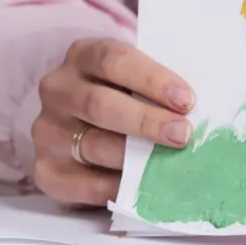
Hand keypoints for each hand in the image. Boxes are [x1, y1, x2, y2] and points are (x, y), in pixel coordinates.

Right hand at [30, 39, 195, 206]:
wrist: (78, 128)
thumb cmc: (121, 98)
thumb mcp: (133, 79)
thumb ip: (156, 86)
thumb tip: (199, 109)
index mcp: (81, 56)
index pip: (113, 60)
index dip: (152, 79)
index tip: (187, 100)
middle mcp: (57, 90)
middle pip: (99, 104)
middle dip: (145, 121)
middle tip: (183, 135)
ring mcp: (47, 130)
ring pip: (92, 145)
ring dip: (135, 158)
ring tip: (169, 165)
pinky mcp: (46, 169)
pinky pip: (83, 184)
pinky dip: (116, 188)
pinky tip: (142, 188)